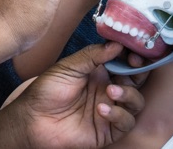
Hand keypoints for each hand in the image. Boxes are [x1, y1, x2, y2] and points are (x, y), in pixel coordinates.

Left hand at [3, 42, 144, 148]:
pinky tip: (102, 109)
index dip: (133, 54)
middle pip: (136, 78)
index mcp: (100, 70)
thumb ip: (93, 55)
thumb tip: (117, 43)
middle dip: (138, 71)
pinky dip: (118, 114)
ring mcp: (110, 108)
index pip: (124, 59)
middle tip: (132, 65)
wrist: (34, 118)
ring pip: (136, 101)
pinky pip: (126, 122)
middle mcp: (108, 87)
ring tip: (110, 91)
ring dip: (128, 94)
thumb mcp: (69, 66)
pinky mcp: (108, 129)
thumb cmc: (47, 89)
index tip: (134, 50)